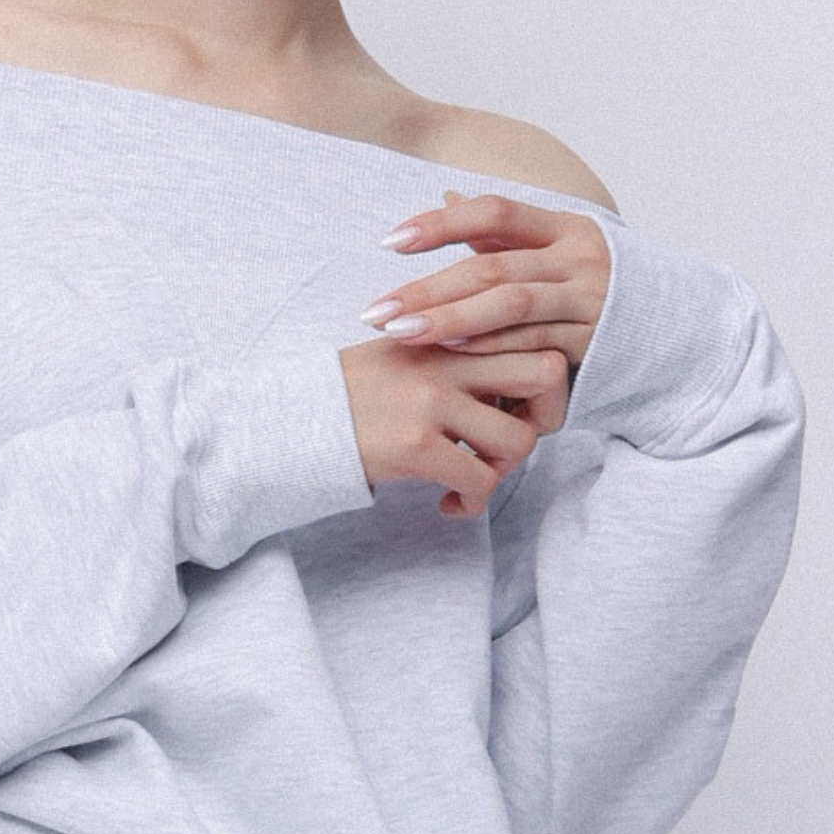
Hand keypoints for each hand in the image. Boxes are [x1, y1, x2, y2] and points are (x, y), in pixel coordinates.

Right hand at [338, 334, 571, 519]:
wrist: (287, 421)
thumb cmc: (348, 396)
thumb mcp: (404, 354)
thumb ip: (456, 355)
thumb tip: (510, 382)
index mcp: (447, 330)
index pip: (531, 336)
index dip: (537, 379)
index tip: (510, 407)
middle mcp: (447, 357)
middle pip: (546, 374)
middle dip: (544, 416)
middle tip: (509, 441)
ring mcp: (432, 401)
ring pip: (520, 438)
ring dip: (504, 468)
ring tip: (473, 477)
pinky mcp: (416, 446)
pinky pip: (481, 481)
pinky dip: (474, 501)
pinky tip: (449, 504)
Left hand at [361, 187, 612, 380]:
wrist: (672, 334)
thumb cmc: (596, 289)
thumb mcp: (557, 251)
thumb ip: (504, 233)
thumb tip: (446, 196)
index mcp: (566, 227)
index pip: (496, 211)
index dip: (440, 224)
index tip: (390, 242)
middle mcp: (580, 259)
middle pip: (492, 266)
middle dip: (428, 288)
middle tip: (377, 310)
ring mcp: (589, 302)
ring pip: (509, 306)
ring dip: (450, 320)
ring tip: (401, 333)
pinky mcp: (593, 344)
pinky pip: (532, 344)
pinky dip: (488, 348)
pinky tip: (448, 354)